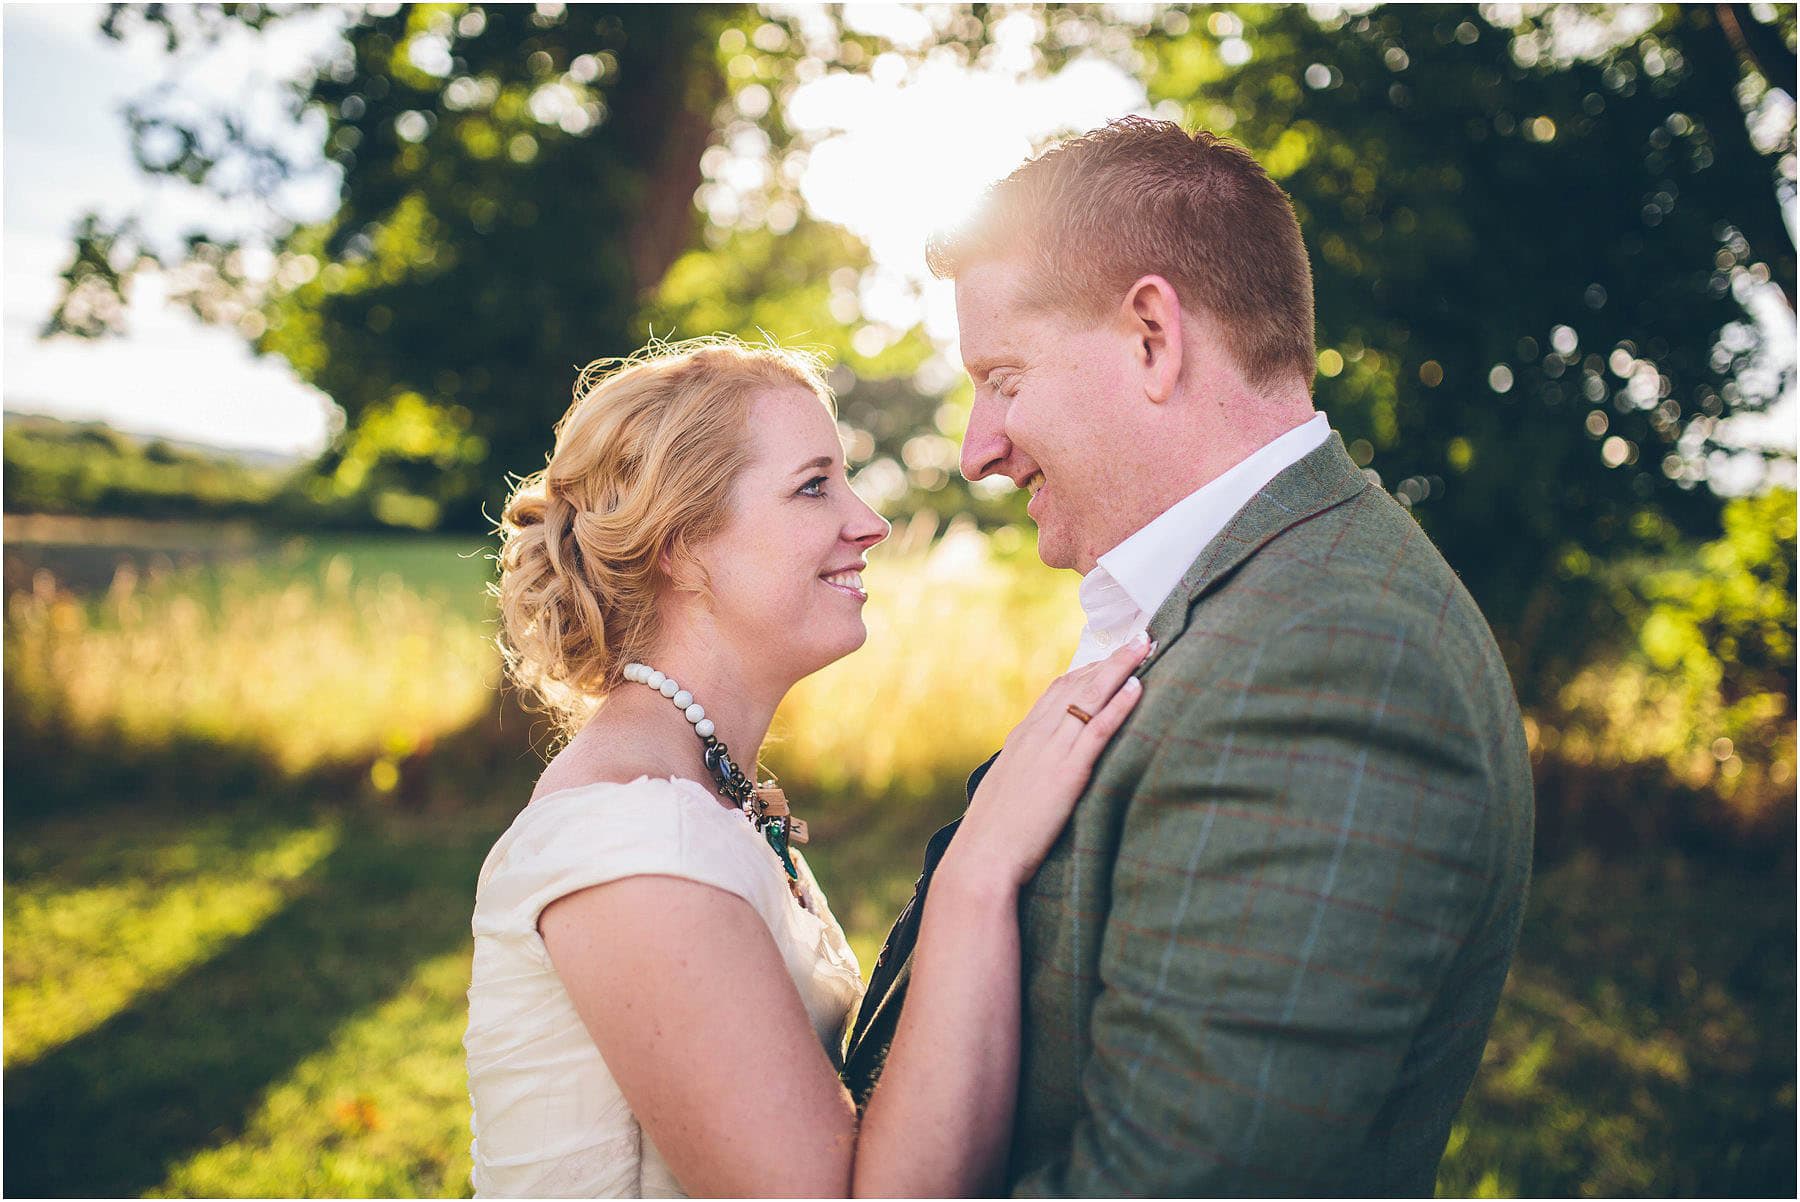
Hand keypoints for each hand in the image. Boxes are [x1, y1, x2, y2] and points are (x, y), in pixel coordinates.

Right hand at [943, 635, 1150, 891]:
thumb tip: (1043, 774)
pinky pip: (1097, 729)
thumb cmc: (995, 835)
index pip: (1057, 689)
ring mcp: (1051, 750)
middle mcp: (1036, 735)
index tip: (1110, 656)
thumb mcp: (1010, 791)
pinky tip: (1138, 686)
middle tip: (1140, 637)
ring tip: (1147, 646)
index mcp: (1022, 737)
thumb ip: (1029, 772)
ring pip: (1090, 697)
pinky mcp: (1067, 772)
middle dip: (1111, 659)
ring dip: (1121, 668)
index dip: (1087, 669)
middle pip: (1077, 683)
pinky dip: (1119, 705)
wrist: (983, 857)